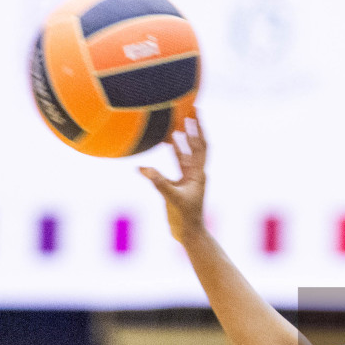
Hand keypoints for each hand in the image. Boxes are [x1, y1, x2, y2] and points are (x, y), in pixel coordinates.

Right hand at [140, 119, 206, 244]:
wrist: (188, 233)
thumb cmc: (185, 218)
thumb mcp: (172, 198)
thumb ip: (159, 183)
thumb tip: (143, 168)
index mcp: (198, 174)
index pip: (200, 146)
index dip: (198, 128)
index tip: (195, 112)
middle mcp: (196, 173)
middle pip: (195, 145)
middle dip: (191, 128)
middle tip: (187, 111)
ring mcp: (188, 177)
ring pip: (184, 153)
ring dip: (180, 139)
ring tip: (174, 123)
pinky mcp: (179, 183)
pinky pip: (175, 163)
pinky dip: (171, 153)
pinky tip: (163, 143)